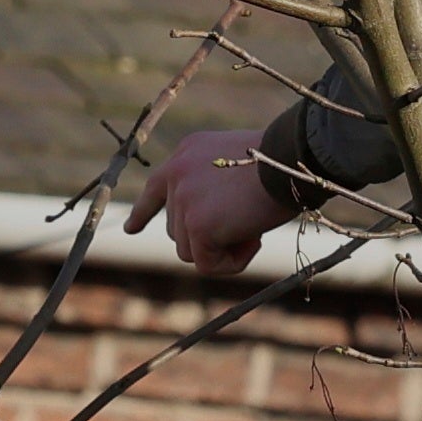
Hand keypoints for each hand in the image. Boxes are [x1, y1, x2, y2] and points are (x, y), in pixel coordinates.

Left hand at [133, 125, 288, 278]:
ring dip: (223, 250)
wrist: (291, 159)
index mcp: (186, 155)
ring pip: (190, 251)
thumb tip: (205, 229)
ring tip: (252, 229)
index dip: (143, 213)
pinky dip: (232, 263)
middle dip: (211, 238)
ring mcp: (183, 199)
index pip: (155, 189)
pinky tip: (254, 239)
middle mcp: (177, 173)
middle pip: (179, 230)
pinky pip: (207, 265)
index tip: (130, 230)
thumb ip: (213, 189)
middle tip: (249, 225)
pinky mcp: (197, 225)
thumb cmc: (281, 163)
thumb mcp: (238, 166)